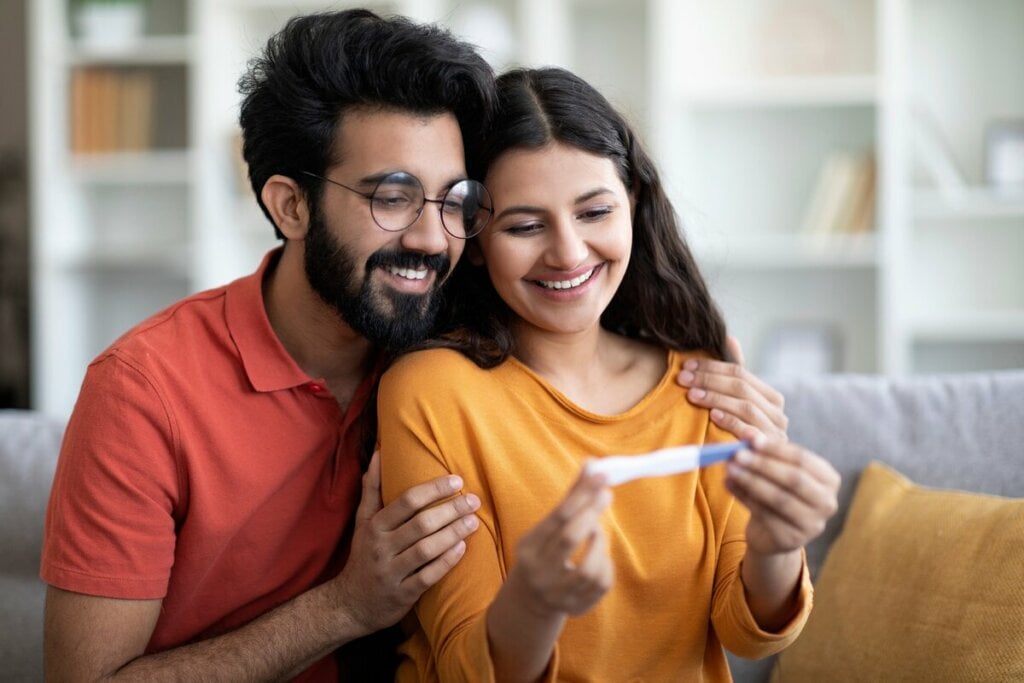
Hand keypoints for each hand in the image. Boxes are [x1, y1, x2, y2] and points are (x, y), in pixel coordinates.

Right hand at [331, 451, 480, 634]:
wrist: (349, 604)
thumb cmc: (364, 555)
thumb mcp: (363, 521)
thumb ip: (372, 488)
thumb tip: (378, 453)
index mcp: (375, 526)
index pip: (407, 502)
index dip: (433, 489)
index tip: (457, 480)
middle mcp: (382, 547)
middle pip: (420, 524)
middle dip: (450, 510)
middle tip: (474, 500)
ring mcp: (391, 571)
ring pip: (426, 549)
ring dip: (452, 534)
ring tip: (474, 522)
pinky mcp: (402, 594)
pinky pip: (427, 576)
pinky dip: (446, 562)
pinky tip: (462, 549)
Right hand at [507, 472, 613, 617]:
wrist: (530, 599)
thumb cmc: (544, 550)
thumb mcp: (547, 527)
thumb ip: (570, 497)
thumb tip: (592, 463)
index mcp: (528, 547)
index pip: (557, 516)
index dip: (581, 494)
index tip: (601, 476)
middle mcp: (539, 571)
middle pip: (570, 538)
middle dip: (591, 512)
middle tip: (606, 494)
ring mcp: (557, 593)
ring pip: (589, 566)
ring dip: (600, 542)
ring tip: (598, 532)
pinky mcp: (575, 607)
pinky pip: (602, 584)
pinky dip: (606, 564)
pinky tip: (600, 556)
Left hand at [677, 335, 788, 441]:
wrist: (753, 480)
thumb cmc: (738, 440)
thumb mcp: (735, 406)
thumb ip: (734, 376)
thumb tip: (729, 337)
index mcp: (771, 398)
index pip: (741, 373)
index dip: (711, 367)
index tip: (685, 367)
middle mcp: (778, 414)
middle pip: (742, 387)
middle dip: (709, 380)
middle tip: (683, 379)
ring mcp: (776, 433)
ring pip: (745, 406)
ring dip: (716, 397)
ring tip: (692, 395)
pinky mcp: (769, 452)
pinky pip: (750, 432)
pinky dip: (731, 422)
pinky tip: (713, 416)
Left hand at [725, 435, 839, 554]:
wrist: (771, 532)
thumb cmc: (776, 492)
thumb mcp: (775, 472)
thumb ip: (765, 455)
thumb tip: (746, 438)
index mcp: (829, 479)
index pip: (802, 459)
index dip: (775, 448)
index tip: (750, 440)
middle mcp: (827, 503)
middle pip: (794, 479)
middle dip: (763, 465)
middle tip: (736, 454)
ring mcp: (813, 524)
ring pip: (779, 498)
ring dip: (751, 481)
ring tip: (729, 469)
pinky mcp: (793, 539)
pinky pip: (766, 515)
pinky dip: (744, 498)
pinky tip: (729, 484)